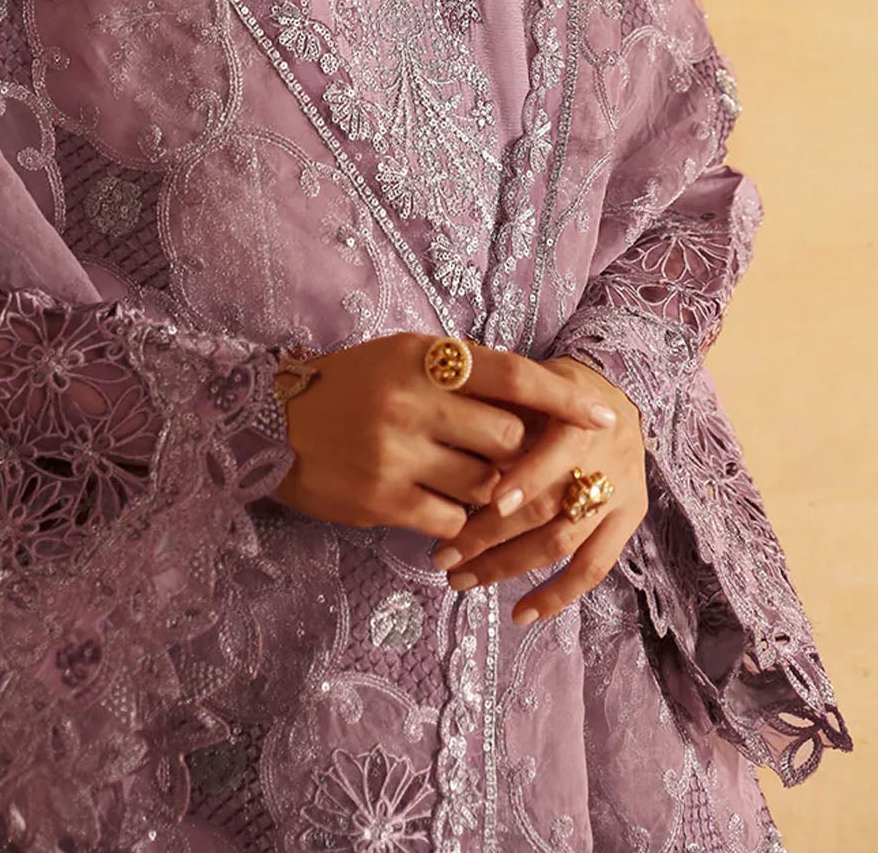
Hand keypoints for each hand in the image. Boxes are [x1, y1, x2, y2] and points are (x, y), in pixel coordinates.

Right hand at [271, 333, 618, 546]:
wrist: (272, 425)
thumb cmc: (350, 387)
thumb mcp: (402, 358)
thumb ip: (461, 374)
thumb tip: (535, 404)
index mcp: (422, 356)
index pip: (513, 376)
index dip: (564, 399)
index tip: (605, 417)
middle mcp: (412, 400)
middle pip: (507, 438)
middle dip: (519, 454)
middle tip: (513, 461)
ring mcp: (397, 452)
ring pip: (484, 484)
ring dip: (490, 492)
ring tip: (471, 485)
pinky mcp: (382, 498)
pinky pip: (451, 520)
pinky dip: (458, 522)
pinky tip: (443, 511)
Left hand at [429, 356, 647, 626]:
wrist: (618, 396)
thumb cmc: (556, 387)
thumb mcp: (533, 381)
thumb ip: (502, 406)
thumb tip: (450, 433)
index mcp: (581, 421)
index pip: (555, 455)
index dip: (525, 479)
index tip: (487, 501)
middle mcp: (606, 461)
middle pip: (549, 508)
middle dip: (491, 535)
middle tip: (444, 555)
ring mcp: (619, 496)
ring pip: (563, 543)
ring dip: (510, 567)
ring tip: (462, 579)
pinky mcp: (628, 523)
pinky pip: (594, 569)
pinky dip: (558, 596)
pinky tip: (521, 615)